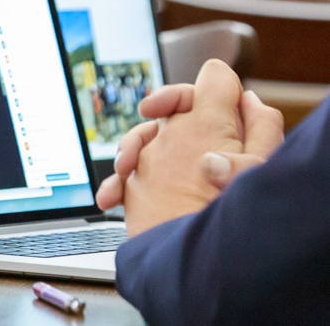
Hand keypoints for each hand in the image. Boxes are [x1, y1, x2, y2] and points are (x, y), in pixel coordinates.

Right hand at [121, 60, 282, 235]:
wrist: (201, 269)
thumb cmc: (240, 224)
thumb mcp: (258, 179)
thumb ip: (251, 148)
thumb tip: (214, 150)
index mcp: (227, 137)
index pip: (200, 98)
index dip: (173, 97)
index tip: (150, 110)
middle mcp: (199, 150)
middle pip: (166, 122)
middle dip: (140, 135)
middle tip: (129, 156)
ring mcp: (176, 172)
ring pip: (144, 149)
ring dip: (124, 160)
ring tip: (120, 182)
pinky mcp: (155, 193)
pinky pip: (130, 179)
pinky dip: (116, 186)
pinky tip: (110, 199)